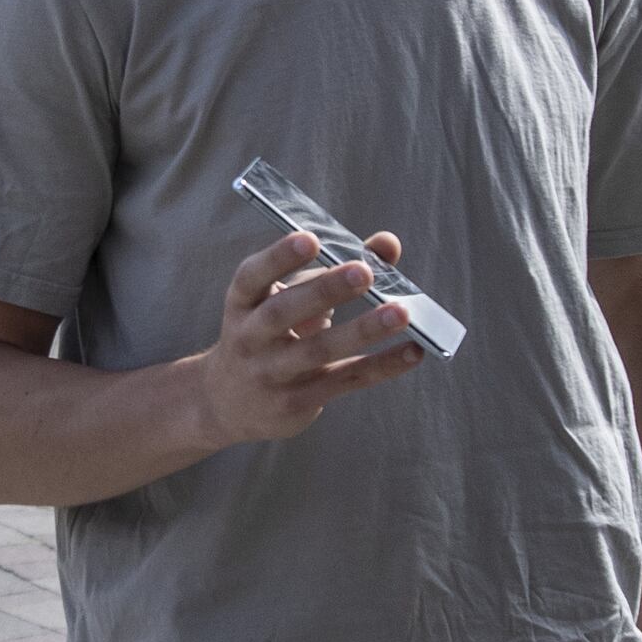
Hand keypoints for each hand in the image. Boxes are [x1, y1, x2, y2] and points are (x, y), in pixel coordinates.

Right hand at [192, 226, 427, 449]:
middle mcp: (250, 337)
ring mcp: (271, 373)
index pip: (252, 277)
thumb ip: (334, 268)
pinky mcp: (297, 402)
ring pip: (319, 350)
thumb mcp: (287, 298)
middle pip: (284, 312)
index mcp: (243, 303)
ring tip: (400, 312)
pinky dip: (382, 366)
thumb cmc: (269, 333)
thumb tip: (388, 244)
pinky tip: (413, 351)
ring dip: (362, 330)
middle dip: (324, 290)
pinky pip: (345, 380)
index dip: (279, 257)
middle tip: (364, 271)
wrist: (228, 403)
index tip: (310, 238)